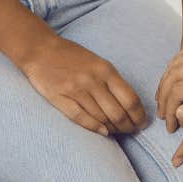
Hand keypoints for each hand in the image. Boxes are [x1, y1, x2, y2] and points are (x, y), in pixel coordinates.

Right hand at [16, 36, 148, 135]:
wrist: (41, 50)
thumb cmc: (72, 56)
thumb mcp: (98, 63)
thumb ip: (112, 81)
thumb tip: (130, 105)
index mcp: (106, 70)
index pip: (130, 99)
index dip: (139, 115)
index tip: (141, 123)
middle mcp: (93, 81)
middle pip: (118, 113)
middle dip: (128, 127)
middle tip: (130, 130)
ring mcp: (76, 90)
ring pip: (102, 118)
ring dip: (113, 129)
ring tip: (117, 131)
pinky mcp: (60, 98)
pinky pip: (81, 118)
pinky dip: (95, 128)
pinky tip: (103, 132)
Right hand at [156, 44, 182, 128]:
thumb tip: (180, 111)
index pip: (179, 90)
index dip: (169, 108)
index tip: (169, 125)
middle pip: (174, 74)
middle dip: (164, 94)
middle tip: (162, 113)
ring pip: (180, 60)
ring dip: (168, 77)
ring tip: (165, 96)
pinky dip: (180, 59)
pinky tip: (178, 70)